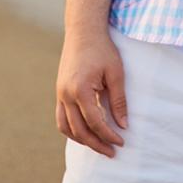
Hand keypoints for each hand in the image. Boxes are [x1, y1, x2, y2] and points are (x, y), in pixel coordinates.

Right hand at [55, 29, 128, 157]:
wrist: (83, 30)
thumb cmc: (102, 49)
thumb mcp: (116, 73)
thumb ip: (119, 101)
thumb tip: (123, 125)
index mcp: (81, 90)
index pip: (95, 122)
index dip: (109, 135)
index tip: (121, 142)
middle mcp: (66, 94)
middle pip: (79, 130)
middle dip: (96, 144)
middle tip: (112, 152)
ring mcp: (60, 93)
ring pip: (66, 128)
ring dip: (82, 140)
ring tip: (98, 145)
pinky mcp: (59, 91)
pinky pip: (61, 118)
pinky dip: (72, 129)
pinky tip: (85, 132)